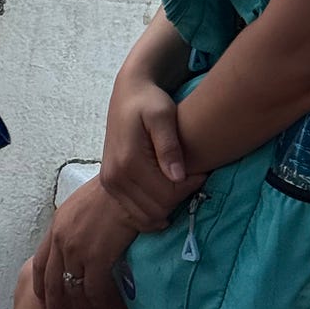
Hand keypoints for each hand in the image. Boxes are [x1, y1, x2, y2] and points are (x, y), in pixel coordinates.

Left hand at [30, 177, 149, 308]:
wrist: (126, 184)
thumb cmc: (112, 190)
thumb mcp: (83, 204)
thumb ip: (76, 225)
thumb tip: (82, 240)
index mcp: (56, 225)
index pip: (40, 262)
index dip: (40, 285)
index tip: (43, 301)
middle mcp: (60, 239)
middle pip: (51, 282)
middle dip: (54, 308)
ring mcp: (76, 250)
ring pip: (73, 291)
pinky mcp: (95, 258)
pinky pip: (94, 291)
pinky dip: (99, 306)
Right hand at [100, 66, 194, 231]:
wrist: (128, 93)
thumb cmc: (149, 100)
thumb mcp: (163, 115)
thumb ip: (169, 146)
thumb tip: (178, 177)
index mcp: (128, 161)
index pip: (166, 195)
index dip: (188, 187)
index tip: (200, 170)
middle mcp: (114, 177)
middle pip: (156, 209)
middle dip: (178, 197)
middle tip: (189, 175)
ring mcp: (109, 183)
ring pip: (146, 216)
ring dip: (166, 205)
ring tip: (177, 180)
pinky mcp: (110, 185)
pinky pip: (135, 214)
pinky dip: (153, 210)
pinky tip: (165, 192)